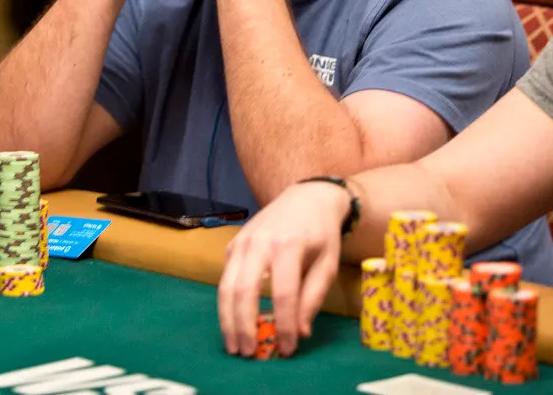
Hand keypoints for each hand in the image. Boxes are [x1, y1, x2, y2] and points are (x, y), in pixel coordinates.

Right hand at [217, 182, 350, 357]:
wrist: (306, 198)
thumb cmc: (321, 233)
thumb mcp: (328, 264)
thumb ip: (313, 298)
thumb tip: (301, 332)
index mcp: (288, 246)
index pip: (283, 293)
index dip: (283, 324)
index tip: (287, 348)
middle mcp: (260, 243)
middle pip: (244, 291)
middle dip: (245, 326)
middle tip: (249, 353)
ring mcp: (242, 243)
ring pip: (226, 286)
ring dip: (228, 320)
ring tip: (234, 346)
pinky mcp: (233, 246)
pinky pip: (225, 279)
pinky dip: (226, 305)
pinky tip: (233, 324)